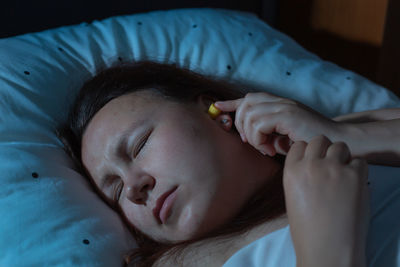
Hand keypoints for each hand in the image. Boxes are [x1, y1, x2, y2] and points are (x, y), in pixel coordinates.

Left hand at [214, 92, 338, 156]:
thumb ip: (267, 132)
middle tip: (252, 143)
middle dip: (240, 125)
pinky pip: (258, 124)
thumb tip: (248, 136)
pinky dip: (259, 139)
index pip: (249, 98)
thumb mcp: (283, 137)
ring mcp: (284, 106)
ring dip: (252, 136)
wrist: (337, 142)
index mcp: (279, 104)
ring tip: (266, 149)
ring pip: (249, 116)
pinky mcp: (287, 115)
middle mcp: (280, 102)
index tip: (218, 106)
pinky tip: (272, 150)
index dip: (232, 102)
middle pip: (245, 104)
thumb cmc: (309, 142)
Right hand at [283, 135, 369, 266]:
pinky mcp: (354, 176)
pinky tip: (354, 185)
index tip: (313, 161)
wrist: (326, 249)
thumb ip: (300, 175)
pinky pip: (360, 161)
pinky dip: (359, 170)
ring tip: (343, 175)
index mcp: (291, 171)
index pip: (299, 144)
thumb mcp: (292, 196)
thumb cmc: (308, 229)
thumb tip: (315, 162)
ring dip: (343, 157)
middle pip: (319, 139)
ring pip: (340, 146)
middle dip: (325, 149)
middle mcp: (310, 165)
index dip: (308, 152)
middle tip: (330, 166)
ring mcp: (333, 168)